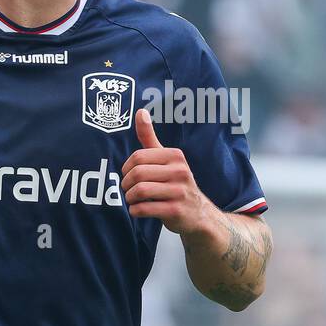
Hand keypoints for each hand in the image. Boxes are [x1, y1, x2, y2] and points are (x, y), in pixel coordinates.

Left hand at [120, 109, 214, 235]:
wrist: (199, 214)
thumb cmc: (176, 183)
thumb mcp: (166, 159)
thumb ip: (150, 138)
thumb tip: (140, 111)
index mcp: (175, 156)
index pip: (138, 157)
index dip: (126, 168)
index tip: (128, 175)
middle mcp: (180, 171)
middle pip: (138, 174)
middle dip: (126, 184)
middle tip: (128, 190)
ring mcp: (180, 192)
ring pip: (140, 191)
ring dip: (130, 198)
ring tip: (132, 200)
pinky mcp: (176, 211)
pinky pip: (145, 209)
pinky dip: (136, 210)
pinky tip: (139, 210)